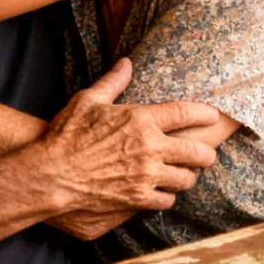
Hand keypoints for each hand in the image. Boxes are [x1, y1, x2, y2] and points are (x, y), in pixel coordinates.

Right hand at [37, 59, 220, 213]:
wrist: (50, 176)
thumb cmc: (66, 136)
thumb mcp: (87, 101)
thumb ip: (112, 83)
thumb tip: (126, 63)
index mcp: (140, 120)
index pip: (185, 113)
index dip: (204, 113)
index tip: (213, 115)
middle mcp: (150, 149)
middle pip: (197, 153)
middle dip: (206, 153)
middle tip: (205, 154)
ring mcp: (146, 177)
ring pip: (186, 180)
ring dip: (186, 176)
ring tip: (183, 173)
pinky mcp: (138, 199)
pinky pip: (166, 200)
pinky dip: (166, 195)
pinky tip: (160, 191)